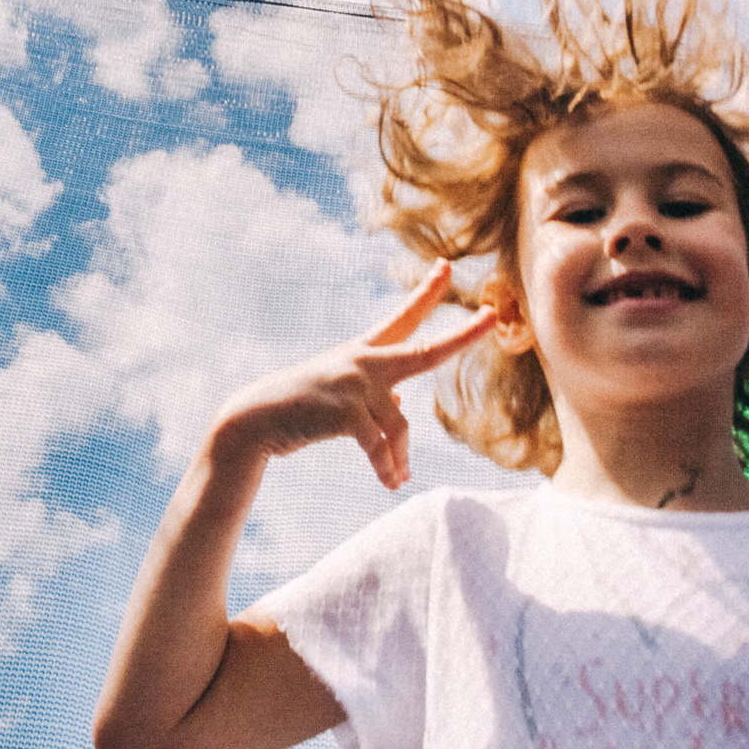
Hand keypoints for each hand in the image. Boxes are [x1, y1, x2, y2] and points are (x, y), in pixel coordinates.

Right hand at [211, 262, 490, 490]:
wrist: (254, 420)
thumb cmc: (299, 409)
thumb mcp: (341, 396)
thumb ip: (376, 397)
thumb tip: (402, 410)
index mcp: (362, 353)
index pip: (403, 319)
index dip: (427, 292)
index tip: (447, 266)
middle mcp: (363, 362)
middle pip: (425, 351)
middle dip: (462, 336)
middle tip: (494, 318)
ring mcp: (354, 385)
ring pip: (401, 426)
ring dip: (402, 458)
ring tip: (399, 478)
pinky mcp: (344, 412)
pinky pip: (379, 446)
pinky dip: (387, 467)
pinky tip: (390, 482)